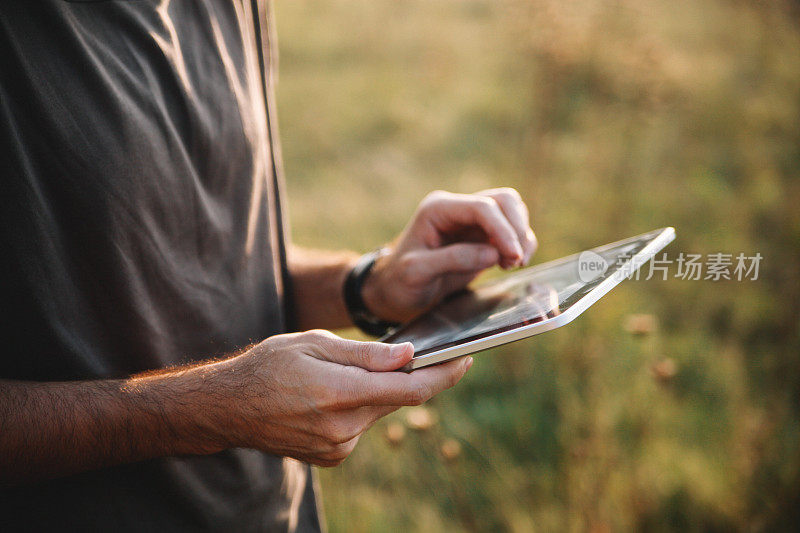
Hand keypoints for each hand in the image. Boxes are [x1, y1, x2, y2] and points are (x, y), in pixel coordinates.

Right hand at [211, 330, 471, 465]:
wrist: (228, 408)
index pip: (410, 389)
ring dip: (377, 391)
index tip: (466, 359)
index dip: (444, 375)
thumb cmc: (268, 365)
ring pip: (379, 411)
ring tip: (343, 373)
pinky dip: (359, 406)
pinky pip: (362, 425)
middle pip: (398, 399)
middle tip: (411, 352)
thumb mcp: (313, 343)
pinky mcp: (333, 456)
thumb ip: (365, 354)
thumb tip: (409, 355)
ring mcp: (338, 447)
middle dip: (409, 376)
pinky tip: (331, 395)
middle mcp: (342, 428)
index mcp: (338, 394)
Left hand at [362, 188, 536, 322]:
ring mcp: (470, 221)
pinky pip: (511, 230)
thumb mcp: (417, 272)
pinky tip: (510, 264)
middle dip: (517, 229)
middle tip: (517, 261)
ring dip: (522, 235)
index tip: (513, 256)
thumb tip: (493, 253)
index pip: (482, 207)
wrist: (396, 291)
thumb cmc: (400, 281)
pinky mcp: (481, 236)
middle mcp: (457, 208)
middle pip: (503, 201)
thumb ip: (453, 259)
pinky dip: (519, 243)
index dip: (503, 229)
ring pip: (511, 211)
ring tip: (514, 264)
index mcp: (438, 209)